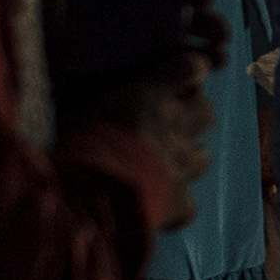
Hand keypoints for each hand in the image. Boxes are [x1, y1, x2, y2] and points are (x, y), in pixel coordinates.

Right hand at [89, 61, 213, 228]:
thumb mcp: (75, 108)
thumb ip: (97, 100)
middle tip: (169, 126)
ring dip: (185, 161)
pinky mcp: (179, 201)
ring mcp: (180, 165)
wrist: (88, 194)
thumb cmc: (74, 143)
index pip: (189, 68)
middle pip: (205, 112)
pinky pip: (188, 207)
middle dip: (192, 118)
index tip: (183, 77)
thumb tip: (80, 89)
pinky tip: (158, 211)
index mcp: (150, 96)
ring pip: (202, 159)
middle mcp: (174, 127)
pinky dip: (176, 209)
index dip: (190, 72)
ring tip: (160, 169)